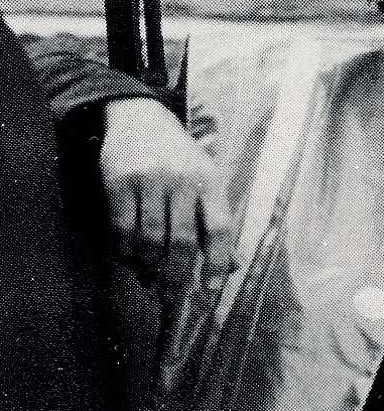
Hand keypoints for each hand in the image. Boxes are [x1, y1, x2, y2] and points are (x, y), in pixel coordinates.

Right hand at [99, 98, 235, 292]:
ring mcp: (149, 180)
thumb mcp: (207, 178)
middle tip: (173, 297)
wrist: (140, 117)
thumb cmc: (180, 157)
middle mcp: (182, 180)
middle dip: (179, 276)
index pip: (220, 227)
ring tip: (151, 279)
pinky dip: (126, 251)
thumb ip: (217, 220)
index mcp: (210, 180)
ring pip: (150, 240)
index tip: (212, 289)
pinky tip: (130, 257)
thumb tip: (233, 267)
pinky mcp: (119, 183)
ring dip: (150, 267)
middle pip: (183, 240)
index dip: (219, 261)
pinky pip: (121, 230)